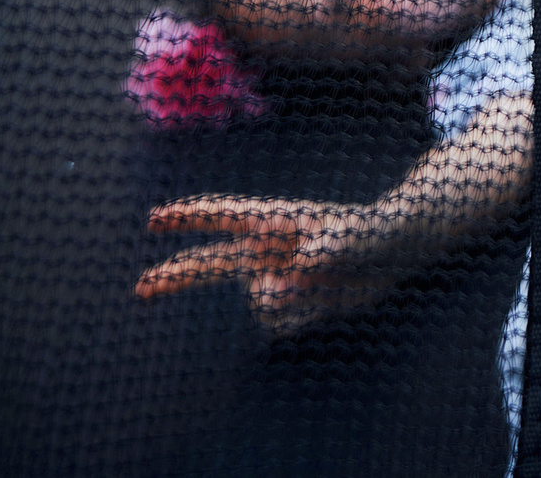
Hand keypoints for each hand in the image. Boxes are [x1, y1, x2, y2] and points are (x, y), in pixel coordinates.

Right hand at [137, 196, 399, 336]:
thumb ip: (315, 261)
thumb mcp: (353, 240)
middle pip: (211, 264)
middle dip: (177, 275)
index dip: (191, 218)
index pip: (226, 217)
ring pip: (261, 306)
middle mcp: (269, 251)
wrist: (398, 251)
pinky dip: (304, 318)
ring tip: (330, 283)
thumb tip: (274, 293)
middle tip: (142, 288)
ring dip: (293, 305)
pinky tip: (328, 299)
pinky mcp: (291, 302)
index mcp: (278, 223)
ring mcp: (277, 277)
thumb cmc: (375, 231)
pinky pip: (281, 323)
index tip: (156, 219)